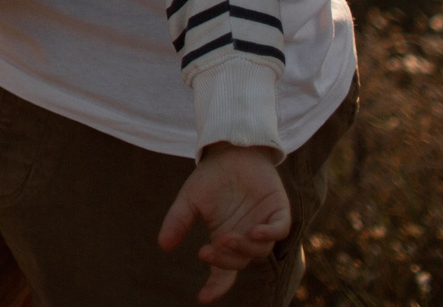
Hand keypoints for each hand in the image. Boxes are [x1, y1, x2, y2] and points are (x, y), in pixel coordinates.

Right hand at [159, 143, 290, 302]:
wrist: (231, 150)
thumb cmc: (211, 177)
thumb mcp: (189, 200)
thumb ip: (178, 221)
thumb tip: (163, 245)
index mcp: (225, 239)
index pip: (222, 271)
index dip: (215, 285)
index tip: (203, 297)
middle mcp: (245, 237)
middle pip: (240, 262)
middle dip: (224, 260)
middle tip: (207, 249)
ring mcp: (264, 225)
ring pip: (260, 250)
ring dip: (244, 249)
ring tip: (226, 237)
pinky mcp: (279, 211)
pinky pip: (279, 230)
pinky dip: (269, 235)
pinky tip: (253, 231)